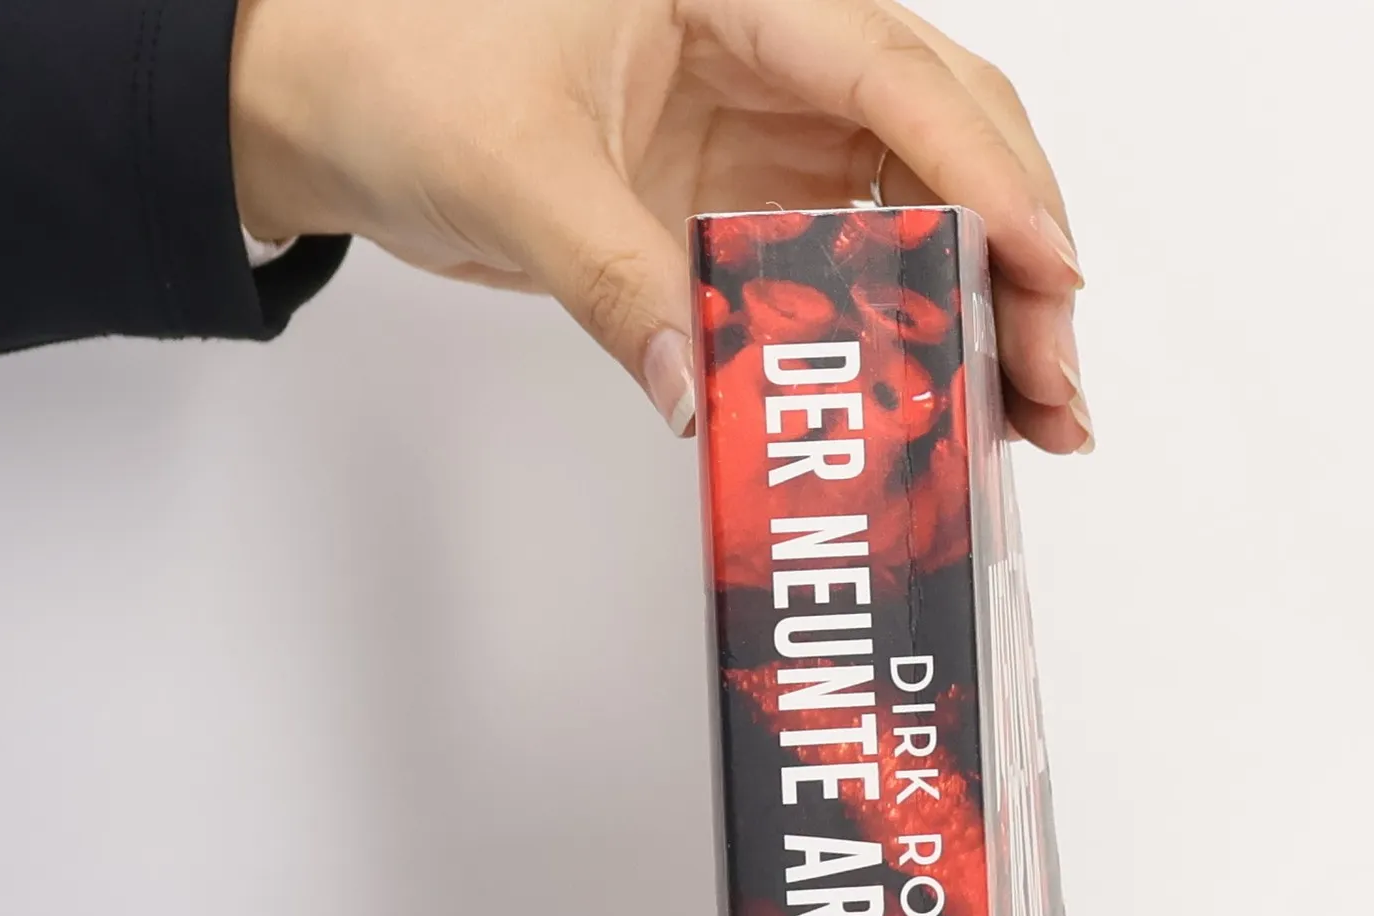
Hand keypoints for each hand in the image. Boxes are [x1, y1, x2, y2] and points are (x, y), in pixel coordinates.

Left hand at [228, 0, 1092, 450]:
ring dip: (980, 304)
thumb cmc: (390, 66)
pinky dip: (903, 324)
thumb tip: (713, 398)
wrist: (316, 97)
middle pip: (945, 138)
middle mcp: (771, 45)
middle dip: (1016, 258)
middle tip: (1057, 383)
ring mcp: (764, 125)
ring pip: (918, 203)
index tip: (1045, 276)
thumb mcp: (513, 173)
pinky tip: (942, 392)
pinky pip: (852, 257)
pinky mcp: (742, 195)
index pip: (894, 78)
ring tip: (1029, 414)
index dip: (986, 179)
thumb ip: (621, 284)